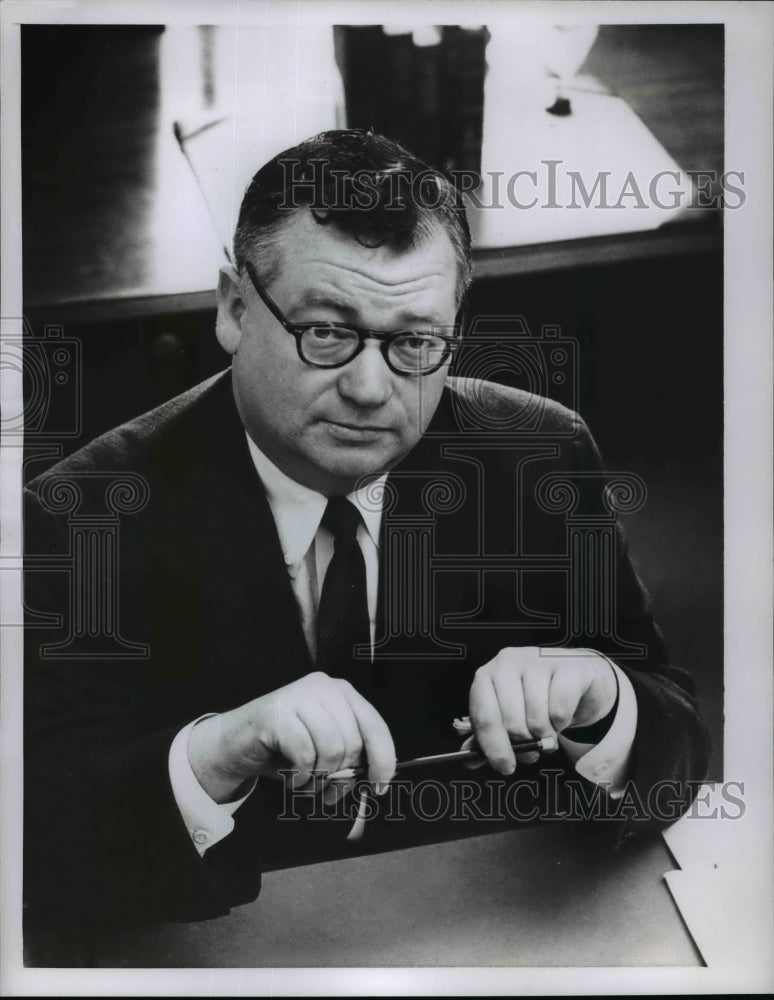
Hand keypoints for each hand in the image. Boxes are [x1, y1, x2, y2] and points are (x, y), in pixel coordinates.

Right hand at [187, 672, 395, 802]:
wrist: (239, 741)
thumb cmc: (286, 746)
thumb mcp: (325, 749)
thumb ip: (351, 757)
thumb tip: (376, 780)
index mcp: (342, 693)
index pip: (374, 726)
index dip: (383, 760)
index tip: (379, 786)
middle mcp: (325, 687)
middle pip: (352, 742)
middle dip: (341, 776)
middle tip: (326, 790)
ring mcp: (300, 696)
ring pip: (331, 749)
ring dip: (320, 778)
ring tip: (306, 782)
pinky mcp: (278, 712)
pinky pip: (305, 754)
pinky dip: (301, 776)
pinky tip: (293, 777)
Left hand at [468, 647, 616, 774]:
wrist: (578, 680)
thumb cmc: (539, 699)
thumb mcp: (509, 716)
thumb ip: (489, 736)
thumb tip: (469, 759)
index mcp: (488, 675)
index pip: (484, 716)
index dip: (494, 747)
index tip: (505, 766)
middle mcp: (509, 662)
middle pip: (511, 722)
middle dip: (525, 743)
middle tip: (534, 745)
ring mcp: (538, 661)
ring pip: (537, 719)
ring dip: (546, 734)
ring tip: (549, 727)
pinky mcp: (568, 668)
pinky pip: (560, 711)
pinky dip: (562, 723)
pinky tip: (561, 715)